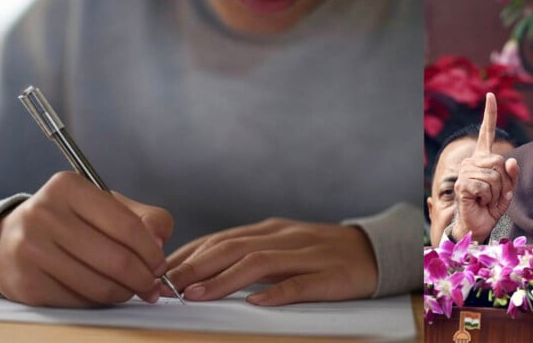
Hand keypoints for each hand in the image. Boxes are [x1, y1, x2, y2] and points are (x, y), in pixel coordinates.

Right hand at [0, 171, 172, 306]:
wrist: (8, 240)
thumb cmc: (67, 221)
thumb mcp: (105, 206)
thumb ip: (144, 218)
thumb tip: (159, 242)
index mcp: (68, 188)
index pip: (127, 226)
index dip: (151, 251)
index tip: (160, 264)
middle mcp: (44, 214)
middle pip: (115, 259)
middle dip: (143, 277)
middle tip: (151, 284)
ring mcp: (30, 249)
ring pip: (98, 285)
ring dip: (124, 292)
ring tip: (131, 289)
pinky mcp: (26, 283)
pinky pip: (78, 300)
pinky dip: (99, 301)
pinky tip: (103, 292)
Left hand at [163, 218, 377, 304]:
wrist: (374, 250)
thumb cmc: (321, 252)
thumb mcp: (282, 245)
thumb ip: (248, 252)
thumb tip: (200, 266)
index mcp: (270, 230)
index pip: (220, 239)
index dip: (188, 254)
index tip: (158, 271)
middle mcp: (284, 237)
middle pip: (233, 247)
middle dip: (195, 266)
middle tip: (165, 285)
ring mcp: (306, 255)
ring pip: (259, 263)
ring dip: (224, 279)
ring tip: (196, 294)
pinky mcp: (329, 275)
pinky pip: (300, 284)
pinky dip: (277, 293)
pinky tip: (257, 303)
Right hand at [453, 93, 519, 242]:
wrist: (476, 226)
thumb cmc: (490, 208)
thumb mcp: (507, 191)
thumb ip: (512, 176)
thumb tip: (512, 161)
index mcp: (483, 160)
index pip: (487, 133)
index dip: (489, 115)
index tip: (491, 95)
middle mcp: (472, 162)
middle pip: (500, 161)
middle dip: (504, 182)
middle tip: (493, 194)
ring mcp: (465, 172)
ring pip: (494, 175)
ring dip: (496, 192)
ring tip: (486, 199)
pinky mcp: (462, 184)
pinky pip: (486, 185)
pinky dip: (488, 197)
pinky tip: (479, 201)